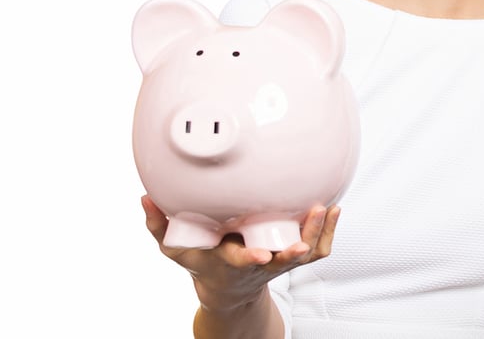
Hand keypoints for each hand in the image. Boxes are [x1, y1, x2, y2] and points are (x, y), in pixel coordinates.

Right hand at [141, 196, 339, 312]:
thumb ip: (159, 224)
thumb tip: (145, 197)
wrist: (226, 289)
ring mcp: (278, 261)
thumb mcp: (175, 248)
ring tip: (327, 208)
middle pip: (284, 258)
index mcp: (230, 262)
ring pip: (306, 254)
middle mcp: (258, 264)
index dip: (251, 260)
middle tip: (313, 214)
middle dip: (299, 242)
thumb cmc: (203, 261)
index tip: (262, 256)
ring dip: (318, 232)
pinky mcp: (292, 256)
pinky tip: (334, 209)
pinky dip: (328, 232)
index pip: (241, 263)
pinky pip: (317, 249)